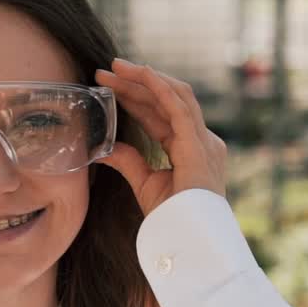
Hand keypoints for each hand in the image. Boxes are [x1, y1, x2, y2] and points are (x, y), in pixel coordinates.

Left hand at [93, 58, 227, 215]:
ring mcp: (203, 140)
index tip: (108, 86)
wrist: (188, 238)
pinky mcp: (198, 145)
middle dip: (134, 83)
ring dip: (144, 78)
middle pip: (165, 101)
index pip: (160, 114)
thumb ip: (129, 161)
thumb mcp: (145, 183)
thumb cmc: (173, 218)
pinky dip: (160, 87)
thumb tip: (104, 147)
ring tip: (116, 68)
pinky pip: (179, 107)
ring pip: (173, 96)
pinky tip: (141, 74)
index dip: (134, 98)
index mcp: (190, 148)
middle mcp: (200, 139)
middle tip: (105, 70)